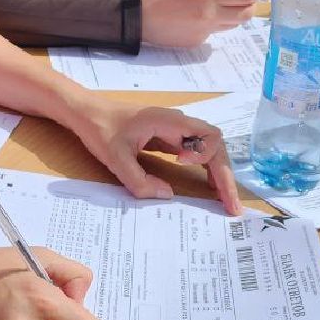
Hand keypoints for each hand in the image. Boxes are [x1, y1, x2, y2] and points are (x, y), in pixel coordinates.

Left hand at [69, 98, 241, 214]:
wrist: (87, 113)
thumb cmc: (100, 129)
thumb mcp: (115, 158)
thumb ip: (139, 179)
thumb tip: (167, 196)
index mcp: (168, 121)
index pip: (208, 135)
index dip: (202, 154)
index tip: (179, 163)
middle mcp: (178, 124)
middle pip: (215, 146)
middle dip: (224, 175)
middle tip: (231, 206)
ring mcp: (175, 132)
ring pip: (208, 151)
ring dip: (219, 175)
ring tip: (227, 202)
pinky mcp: (169, 140)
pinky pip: (196, 155)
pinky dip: (206, 171)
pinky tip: (211, 188)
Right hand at [140, 0, 258, 47]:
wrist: (139, 17)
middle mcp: (210, 14)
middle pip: (245, 15)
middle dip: (250, 7)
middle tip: (246, 2)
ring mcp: (204, 30)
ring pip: (231, 25)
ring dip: (231, 17)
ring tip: (220, 9)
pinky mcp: (197, 42)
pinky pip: (212, 33)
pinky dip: (211, 25)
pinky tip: (195, 19)